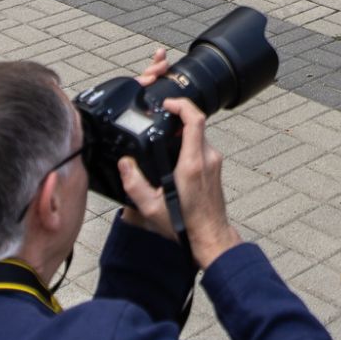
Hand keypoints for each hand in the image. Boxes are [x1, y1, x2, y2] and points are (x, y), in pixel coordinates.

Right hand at [116, 98, 241, 270]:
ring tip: (165, 137)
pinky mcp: (216, 168)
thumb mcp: (151, 207)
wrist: (210, 236)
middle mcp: (207, 158)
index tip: (167, 103)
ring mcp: (214, 162)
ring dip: (184, 131)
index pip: (195, 120)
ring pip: (200, 134)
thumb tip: (124, 163)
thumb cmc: (185, 224)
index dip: (181, 105)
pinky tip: (175, 156)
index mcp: (192, 163)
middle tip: (161, 118)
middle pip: (197, 123)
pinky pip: (203, 146)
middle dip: (179, 117)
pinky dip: (189, 143)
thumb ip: (134, 184)